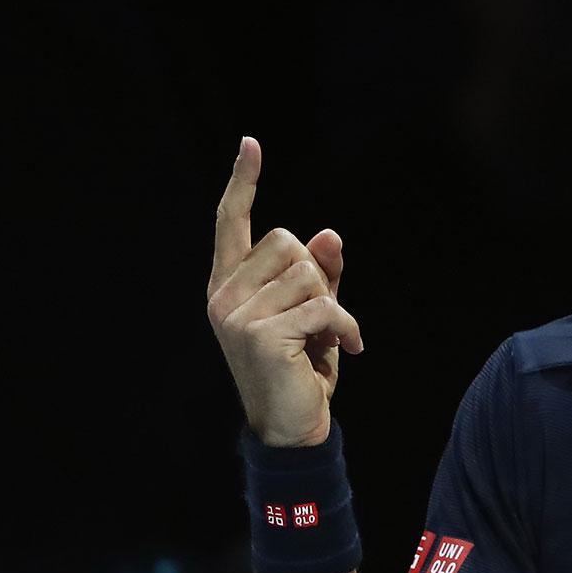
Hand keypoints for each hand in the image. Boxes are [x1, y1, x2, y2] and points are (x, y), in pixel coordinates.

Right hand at [206, 136, 364, 447]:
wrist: (293, 428)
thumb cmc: (301, 369)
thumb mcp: (313, 313)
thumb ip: (319, 273)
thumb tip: (329, 234)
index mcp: (229, 285)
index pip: (231, 222)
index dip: (242, 183)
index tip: (251, 144)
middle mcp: (223, 295)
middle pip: (286, 241)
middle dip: (316, 274)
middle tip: (320, 317)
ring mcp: (236, 315)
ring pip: (307, 272)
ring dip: (334, 305)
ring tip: (330, 337)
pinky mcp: (260, 335)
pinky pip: (323, 305)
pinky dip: (346, 325)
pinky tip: (348, 349)